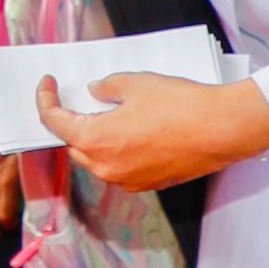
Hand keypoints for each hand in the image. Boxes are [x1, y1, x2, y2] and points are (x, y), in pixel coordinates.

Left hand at [35, 73, 268, 193]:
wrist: (222, 129)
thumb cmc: (180, 105)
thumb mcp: (136, 83)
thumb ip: (107, 88)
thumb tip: (95, 93)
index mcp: (96, 141)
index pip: (55, 123)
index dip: (46, 100)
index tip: (47, 85)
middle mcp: (106, 168)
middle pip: (74, 145)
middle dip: (72, 122)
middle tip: (79, 99)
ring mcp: (127, 180)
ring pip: (97, 159)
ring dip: (95, 138)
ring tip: (109, 114)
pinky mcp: (148, 184)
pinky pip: (120, 168)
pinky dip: (118, 150)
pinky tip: (133, 131)